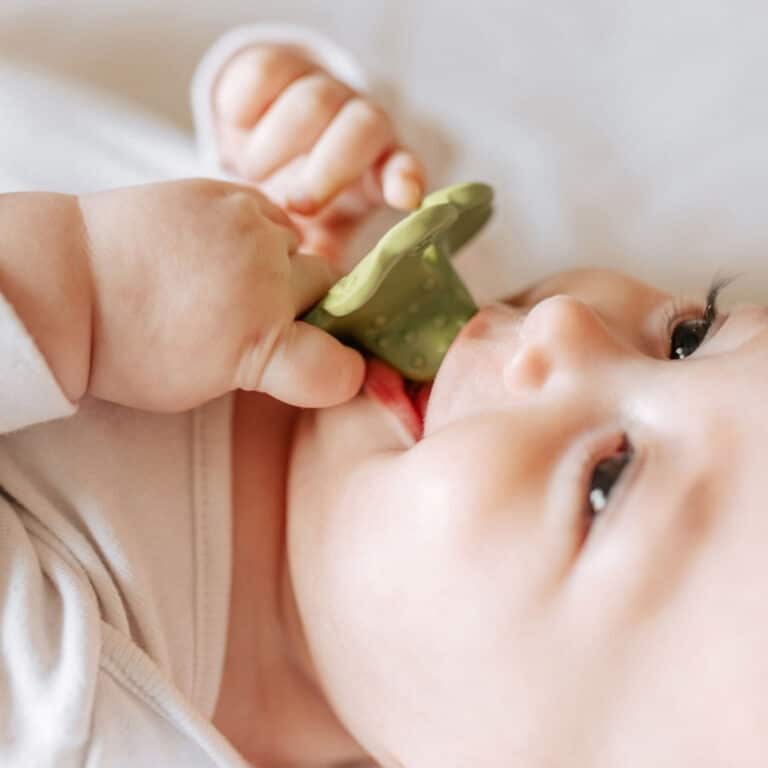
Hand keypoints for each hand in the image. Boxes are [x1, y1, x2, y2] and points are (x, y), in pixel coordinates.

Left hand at [79, 178, 363, 411]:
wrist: (69, 281)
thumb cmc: (127, 347)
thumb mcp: (203, 384)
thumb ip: (265, 368)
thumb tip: (300, 350)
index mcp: (262, 343)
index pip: (341, 368)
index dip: (338, 373)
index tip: (323, 371)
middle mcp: (266, 280)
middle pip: (328, 291)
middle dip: (310, 307)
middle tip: (266, 319)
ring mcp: (248, 229)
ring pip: (300, 247)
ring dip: (284, 264)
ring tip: (235, 277)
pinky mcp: (226, 192)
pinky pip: (270, 214)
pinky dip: (258, 232)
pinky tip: (223, 246)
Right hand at [212, 44, 425, 258]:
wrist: (251, 152)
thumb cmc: (293, 208)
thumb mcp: (311, 239)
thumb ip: (321, 267)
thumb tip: (327, 316)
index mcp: (375, 169)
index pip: (403, 166)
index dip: (406, 177)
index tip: (406, 199)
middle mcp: (355, 124)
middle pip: (362, 126)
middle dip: (329, 169)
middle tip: (294, 207)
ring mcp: (317, 89)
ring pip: (312, 101)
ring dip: (277, 146)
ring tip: (252, 177)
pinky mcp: (274, 67)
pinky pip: (263, 73)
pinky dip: (244, 111)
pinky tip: (236, 137)